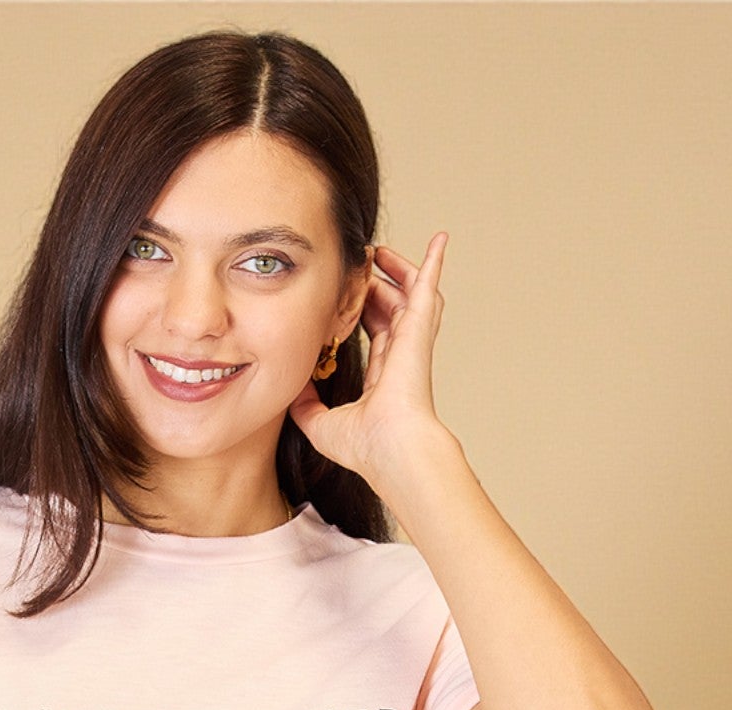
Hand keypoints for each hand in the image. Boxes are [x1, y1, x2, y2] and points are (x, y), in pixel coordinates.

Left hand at [286, 233, 453, 486]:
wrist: (390, 449)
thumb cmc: (364, 446)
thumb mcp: (320, 424)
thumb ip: (306, 406)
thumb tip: (292, 388)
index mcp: (385, 377)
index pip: (376, 335)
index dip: (363, 313)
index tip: (349, 299)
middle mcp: (402, 356)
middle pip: (391, 309)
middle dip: (377, 286)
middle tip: (361, 266)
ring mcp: (413, 341)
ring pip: (409, 295)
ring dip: (397, 271)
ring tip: (380, 252)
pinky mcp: (419, 328)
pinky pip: (428, 287)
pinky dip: (434, 263)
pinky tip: (439, 239)